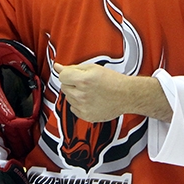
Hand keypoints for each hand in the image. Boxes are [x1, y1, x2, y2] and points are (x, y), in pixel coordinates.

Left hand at [55, 63, 170, 122]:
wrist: (126, 95)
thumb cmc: (112, 80)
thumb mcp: (92, 68)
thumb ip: (72, 68)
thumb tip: (57, 67)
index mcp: (83, 80)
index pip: (62, 76)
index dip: (67, 74)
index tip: (73, 75)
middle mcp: (82, 94)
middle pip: (64, 87)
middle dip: (71, 84)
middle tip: (85, 83)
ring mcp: (84, 107)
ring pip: (68, 98)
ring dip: (75, 94)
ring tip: (89, 92)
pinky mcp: (87, 116)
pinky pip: (73, 109)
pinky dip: (79, 105)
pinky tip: (90, 100)